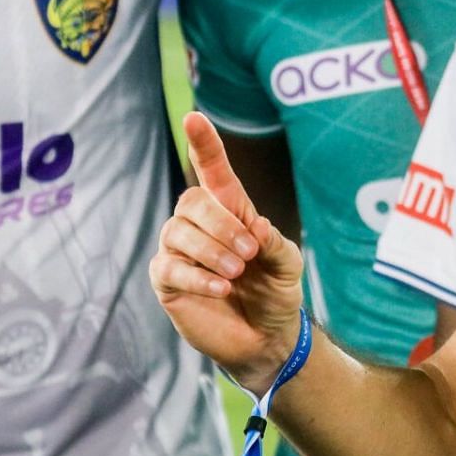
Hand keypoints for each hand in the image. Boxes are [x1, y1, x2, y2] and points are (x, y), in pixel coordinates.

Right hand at [151, 113, 306, 392]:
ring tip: (236, 274)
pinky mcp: (167, 281)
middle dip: (221, 224)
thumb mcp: (288, 264)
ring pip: (177, 231)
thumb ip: (274, 242)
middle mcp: (199, 225)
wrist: (266, 338)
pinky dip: (197, 277)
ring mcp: (180, 252)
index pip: (212, 169)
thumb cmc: (276, 292)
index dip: (204, 144)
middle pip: (192, 201)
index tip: (193, 118)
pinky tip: (221, 288)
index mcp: (230, 210)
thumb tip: (254, 226)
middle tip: (248, 254)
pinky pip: (169, 267)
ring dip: (210, 251)